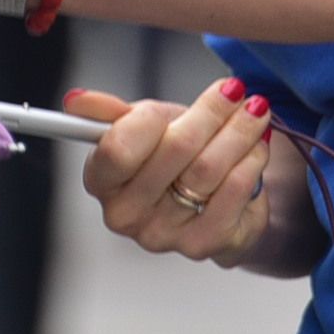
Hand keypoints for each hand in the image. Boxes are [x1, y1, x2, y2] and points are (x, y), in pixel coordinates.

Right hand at [70, 77, 272, 264]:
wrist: (210, 198)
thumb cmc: (171, 156)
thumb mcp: (142, 125)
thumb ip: (112, 112)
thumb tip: (76, 101)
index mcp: (101, 180)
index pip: (117, 149)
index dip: (148, 121)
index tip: (172, 105)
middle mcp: (126, 214)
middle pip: (174, 151)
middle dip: (210, 113)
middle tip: (235, 89)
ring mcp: (164, 234)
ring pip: (209, 168)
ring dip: (239, 132)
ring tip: (255, 111)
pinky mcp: (203, 245)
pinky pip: (234, 192)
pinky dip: (251, 162)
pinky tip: (258, 147)